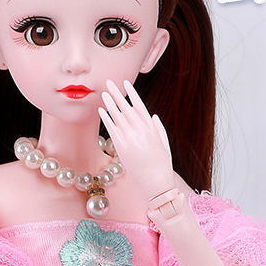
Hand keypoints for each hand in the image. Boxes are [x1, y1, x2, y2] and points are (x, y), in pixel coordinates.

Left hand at [98, 78, 174, 214]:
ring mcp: (131, 139)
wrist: (157, 184)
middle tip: (110, 82)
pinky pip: (112, 130)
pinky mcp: (122, 148)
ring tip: (104, 92)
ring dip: (110, 103)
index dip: (132, 94)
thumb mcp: (164, 145)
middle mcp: (141, 131)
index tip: (126, 83)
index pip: (140, 106)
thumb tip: (153, 115)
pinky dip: (106, 119)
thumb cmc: (162, 166)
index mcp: (152, 128)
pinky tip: (101, 110)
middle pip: (126, 107)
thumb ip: (159, 129)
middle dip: (118, 93)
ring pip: (118, 116)